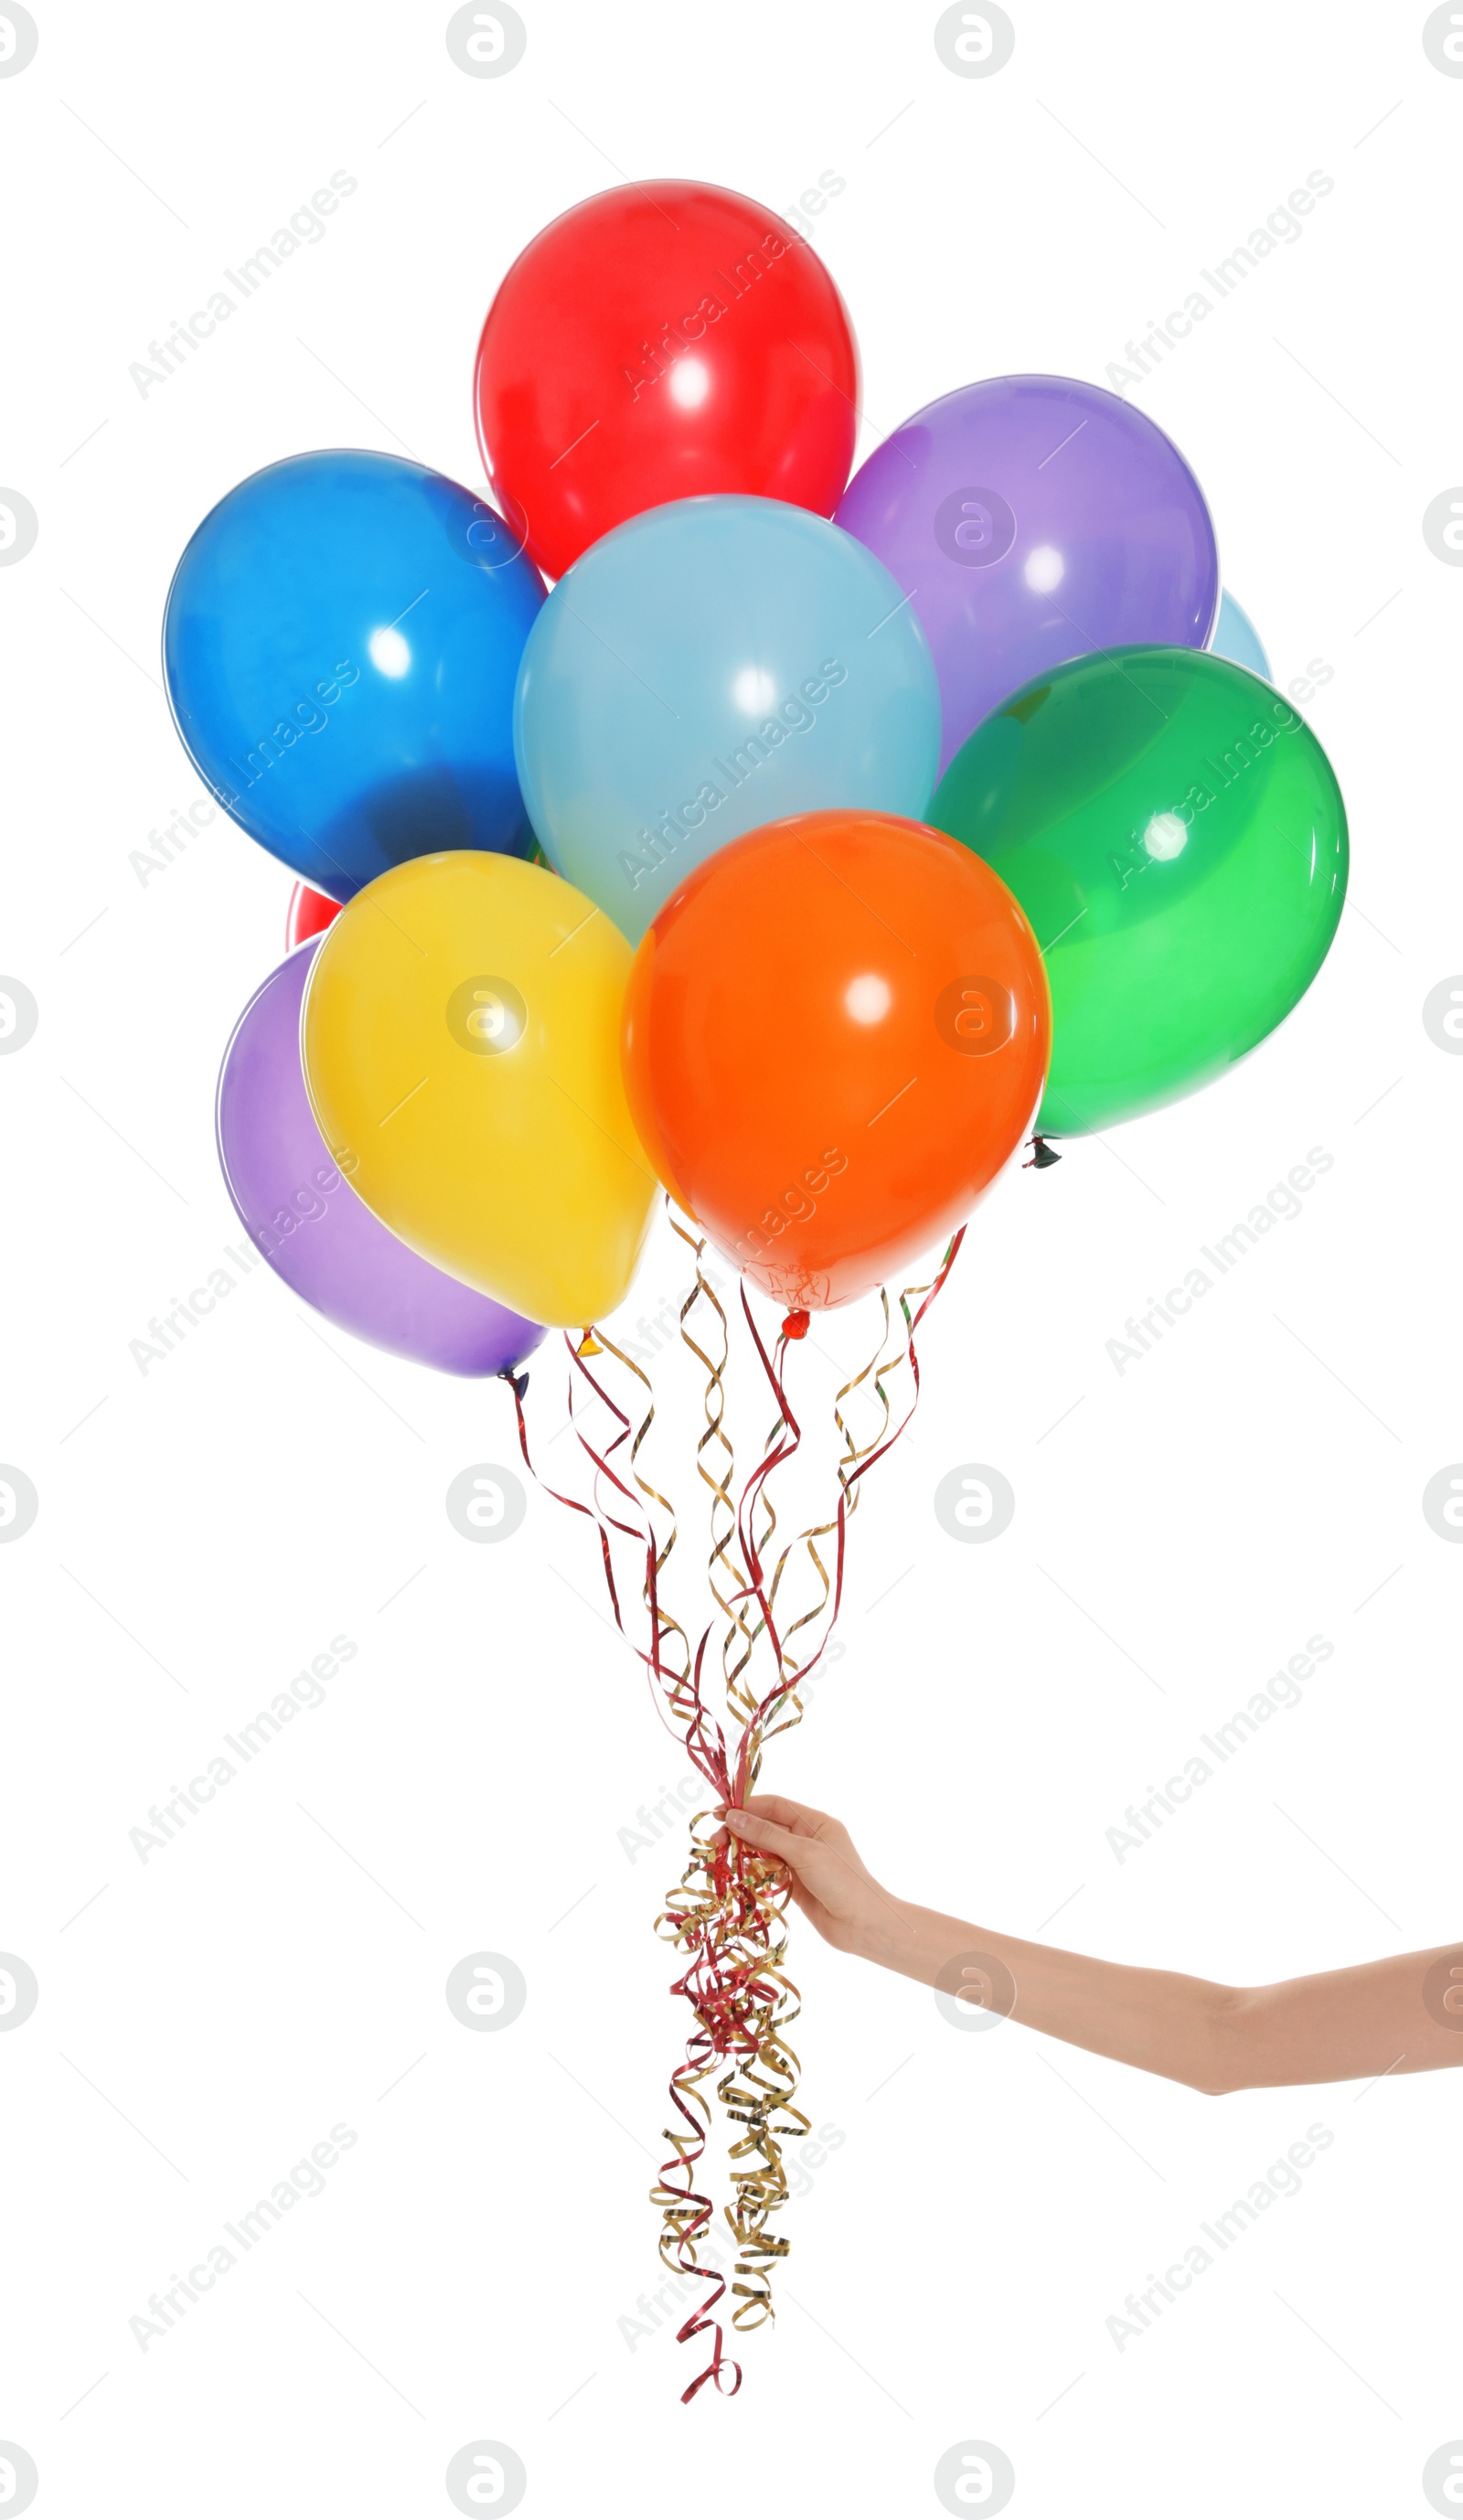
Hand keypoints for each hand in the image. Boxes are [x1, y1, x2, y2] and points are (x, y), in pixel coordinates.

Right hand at [719, 1795, 908, 1957]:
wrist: (863, 1926)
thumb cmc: (842, 1882)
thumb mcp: (804, 1853)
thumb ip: (767, 1836)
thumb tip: (733, 1817)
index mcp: (816, 1822)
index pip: (775, 1806)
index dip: (746, 1807)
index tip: (718, 1812)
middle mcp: (807, 1839)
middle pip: (766, 1828)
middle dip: (741, 1831)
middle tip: (715, 1841)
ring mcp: (801, 1863)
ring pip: (764, 1851)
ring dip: (743, 1852)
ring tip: (721, 1856)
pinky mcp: (795, 1885)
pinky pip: (768, 1872)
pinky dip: (752, 1871)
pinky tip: (736, 1873)